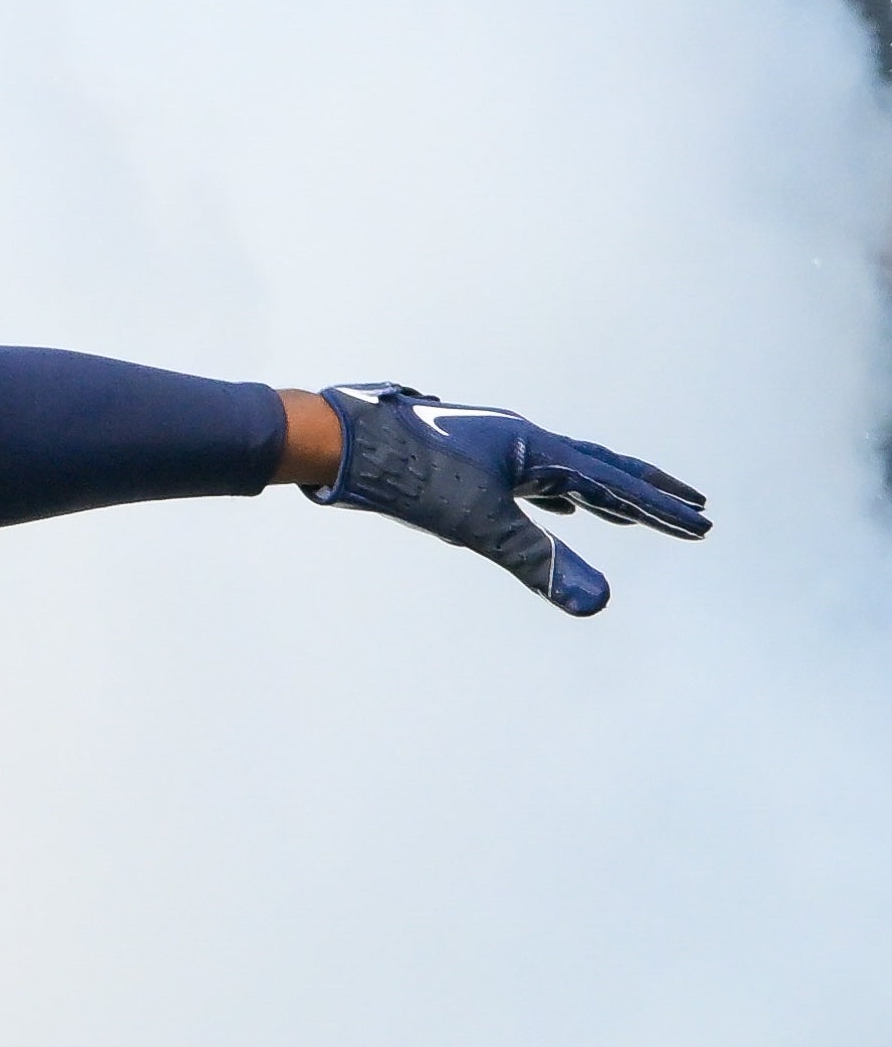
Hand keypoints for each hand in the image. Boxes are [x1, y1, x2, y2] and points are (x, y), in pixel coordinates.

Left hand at [308, 384, 708, 616]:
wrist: (344, 441)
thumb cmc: (409, 476)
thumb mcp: (481, 526)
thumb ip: (541, 563)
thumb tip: (598, 605)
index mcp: (538, 448)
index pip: (614, 485)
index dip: (660, 510)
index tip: (702, 524)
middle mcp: (524, 441)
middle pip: (603, 469)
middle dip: (649, 494)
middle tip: (694, 509)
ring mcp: (497, 449)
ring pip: (567, 473)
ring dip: (605, 495)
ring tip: (633, 515)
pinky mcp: (470, 461)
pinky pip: (532, 479)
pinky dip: (557, 495)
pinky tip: (555, 505)